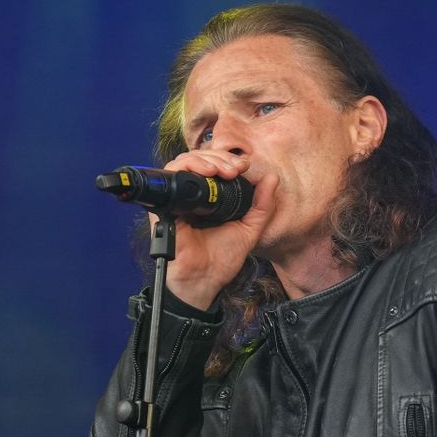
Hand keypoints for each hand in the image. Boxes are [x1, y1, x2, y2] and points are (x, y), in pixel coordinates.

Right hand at [155, 150, 279, 309]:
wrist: (204, 279)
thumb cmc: (221, 259)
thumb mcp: (250, 229)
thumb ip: (262, 205)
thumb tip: (272, 177)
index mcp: (210, 199)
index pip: (214, 166)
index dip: (228, 160)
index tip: (245, 165)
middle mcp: (192, 196)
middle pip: (199, 159)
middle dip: (220, 157)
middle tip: (236, 168)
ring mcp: (178, 199)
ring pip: (184, 162)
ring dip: (206, 159)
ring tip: (224, 170)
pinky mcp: (165, 204)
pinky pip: (170, 175)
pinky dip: (188, 167)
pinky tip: (208, 174)